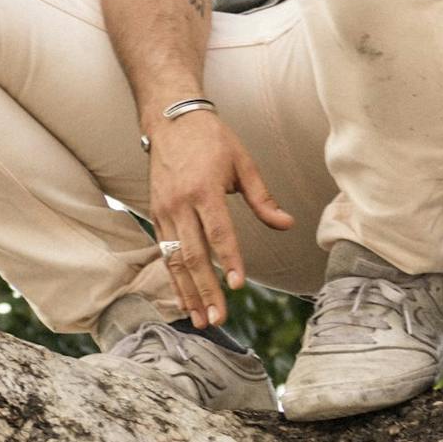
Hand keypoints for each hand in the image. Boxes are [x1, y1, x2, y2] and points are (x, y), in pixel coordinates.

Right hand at [146, 105, 291, 328]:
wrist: (170, 121)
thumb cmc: (212, 140)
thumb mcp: (243, 162)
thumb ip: (262, 198)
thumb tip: (287, 224)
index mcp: (204, 189)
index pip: (219, 231)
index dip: (229, 259)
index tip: (238, 285)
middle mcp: (180, 203)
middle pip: (193, 254)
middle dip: (205, 290)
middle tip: (218, 318)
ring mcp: (164, 212)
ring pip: (174, 260)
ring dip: (187, 293)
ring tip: (200, 320)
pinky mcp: (156, 216)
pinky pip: (164, 254)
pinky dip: (174, 279)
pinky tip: (184, 300)